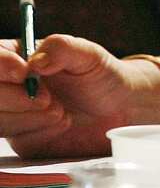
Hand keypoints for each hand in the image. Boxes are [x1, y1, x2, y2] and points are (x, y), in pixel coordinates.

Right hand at [0, 35, 142, 157]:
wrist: (120, 109)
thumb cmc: (103, 75)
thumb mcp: (89, 55)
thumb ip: (62, 48)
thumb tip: (35, 60)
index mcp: (17, 57)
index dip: (0, 66)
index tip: (24, 73)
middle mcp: (8, 84)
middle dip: (12, 97)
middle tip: (48, 99)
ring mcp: (10, 111)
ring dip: (27, 117)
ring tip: (61, 111)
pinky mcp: (20, 137)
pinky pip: (15, 138)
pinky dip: (38, 131)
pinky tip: (62, 122)